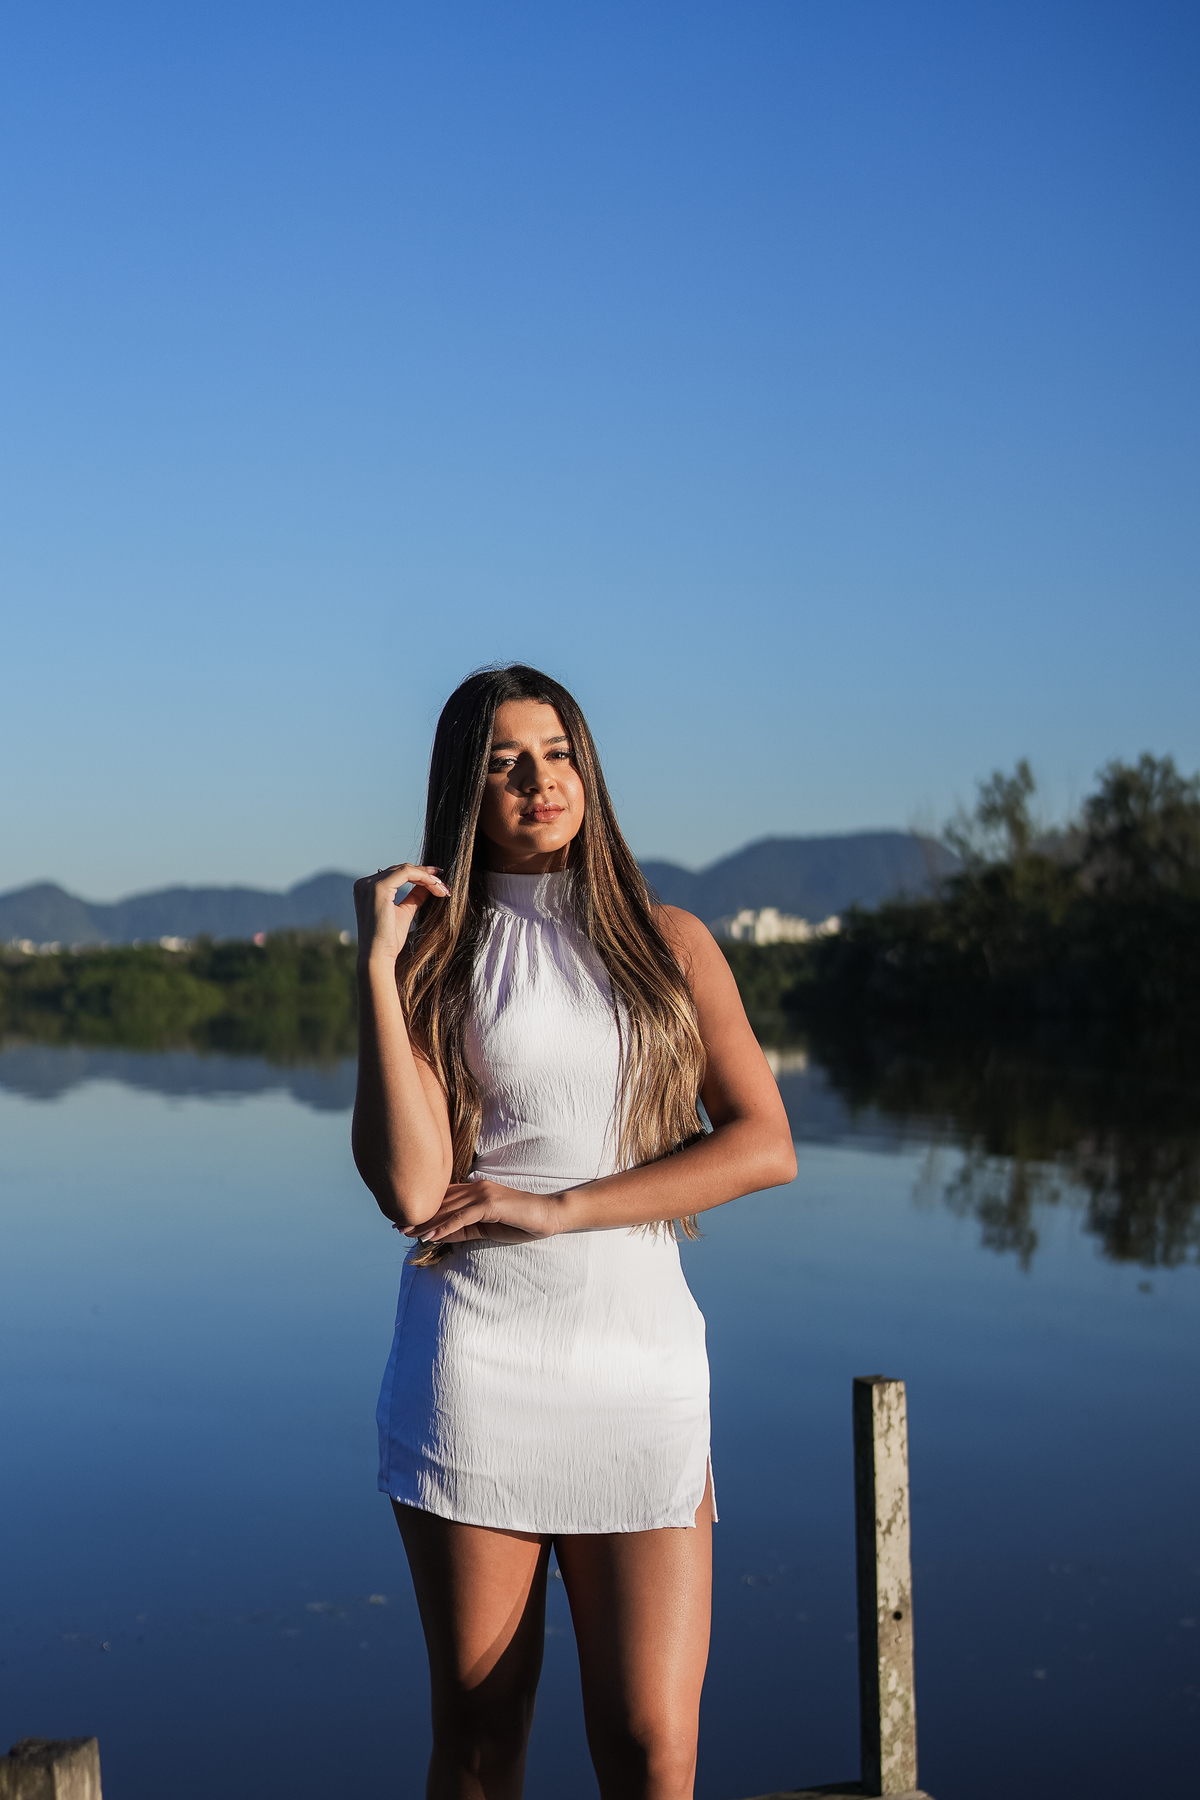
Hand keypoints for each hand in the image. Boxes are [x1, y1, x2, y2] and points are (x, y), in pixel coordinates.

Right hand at [354, 863, 449, 965]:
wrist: (378, 957)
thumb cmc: (389, 941)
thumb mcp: (404, 913)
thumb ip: (414, 897)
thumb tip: (429, 884)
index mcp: (367, 889)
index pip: (396, 874)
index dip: (419, 875)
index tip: (438, 882)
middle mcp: (364, 884)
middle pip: (401, 870)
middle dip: (426, 876)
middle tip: (444, 886)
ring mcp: (370, 884)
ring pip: (406, 870)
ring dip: (428, 878)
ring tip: (443, 890)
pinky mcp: (379, 888)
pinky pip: (407, 874)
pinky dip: (424, 878)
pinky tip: (436, 888)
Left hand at [403, 1180, 564, 1245]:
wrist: (549, 1215)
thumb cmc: (521, 1222)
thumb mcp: (487, 1228)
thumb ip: (465, 1228)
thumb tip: (440, 1234)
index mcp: (475, 1190)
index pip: (444, 1199)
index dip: (424, 1209)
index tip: (404, 1219)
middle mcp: (476, 1187)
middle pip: (441, 1203)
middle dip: (419, 1216)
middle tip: (396, 1226)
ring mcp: (483, 1193)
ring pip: (447, 1209)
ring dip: (426, 1222)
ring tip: (406, 1232)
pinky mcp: (490, 1204)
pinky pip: (462, 1217)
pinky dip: (444, 1227)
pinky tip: (429, 1236)